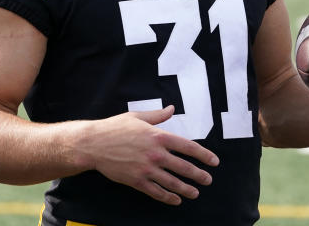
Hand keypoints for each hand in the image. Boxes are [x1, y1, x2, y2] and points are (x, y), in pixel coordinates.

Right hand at [85, 105, 218, 205]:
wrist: (94, 144)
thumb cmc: (115, 128)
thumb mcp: (138, 117)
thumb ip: (158, 115)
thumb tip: (172, 109)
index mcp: (158, 136)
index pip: (189, 147)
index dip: (204, 155)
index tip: (214, 162)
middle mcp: (156, 154)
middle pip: (184, 167)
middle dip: (199, 175)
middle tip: (208, 180)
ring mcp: (146, 169)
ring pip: (172, 183)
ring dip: (186, 189)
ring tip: (195, 193)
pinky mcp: (136, 181)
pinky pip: (156, 192)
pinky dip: (168, 197)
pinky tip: (175, 200)